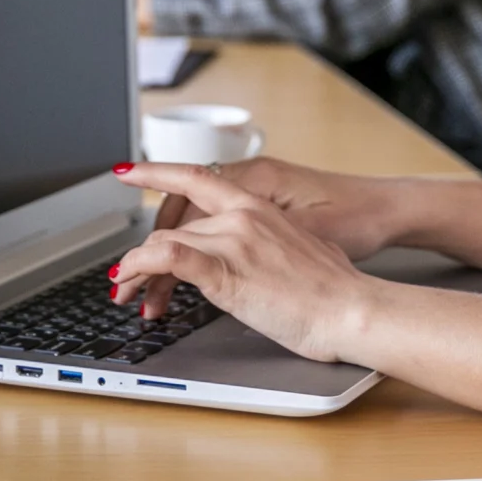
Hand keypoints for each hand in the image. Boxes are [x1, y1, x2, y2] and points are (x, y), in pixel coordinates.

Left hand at [120, 157, 407, 318]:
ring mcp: (234, 241)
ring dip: (137, 270)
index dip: (156, 172)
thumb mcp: (302, 250)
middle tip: (128, 279)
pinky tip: (132, 281)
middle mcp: (242, 215)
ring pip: (165, 243)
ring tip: (128, 294)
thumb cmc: (336, 289)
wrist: (353, 309)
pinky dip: (143, 268)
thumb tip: (263, 259)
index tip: (128, 171)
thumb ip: (271, 246)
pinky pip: (171, 260)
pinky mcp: (228, 272)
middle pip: (173, 225)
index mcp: (258, 205)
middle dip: (143, 253)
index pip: (196, 178)